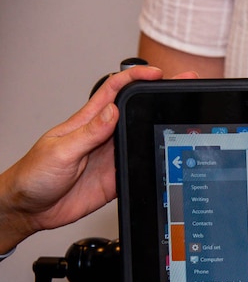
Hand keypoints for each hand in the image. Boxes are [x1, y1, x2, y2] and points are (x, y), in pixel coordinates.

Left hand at [0, 66, 194, 251]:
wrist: (30, 208)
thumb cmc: (34, 174)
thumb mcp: (61, 150)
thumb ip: (89, 133)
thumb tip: (113, 111)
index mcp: (88, 122)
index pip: (115, 91)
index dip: (135, 77)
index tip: (156, 73)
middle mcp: (103, 138)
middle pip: (136, 112)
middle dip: (158, 97)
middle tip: (179, 88)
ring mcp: (111, 158)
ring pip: (141, 138)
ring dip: (159, 128)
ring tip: (182, 119)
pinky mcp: (116, 179)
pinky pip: (139, 169)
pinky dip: (154, 164)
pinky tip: (166, 158)